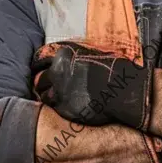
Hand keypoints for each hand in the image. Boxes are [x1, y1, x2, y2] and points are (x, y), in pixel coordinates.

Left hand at [32, 41, 153, 131]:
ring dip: (50, 97)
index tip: (38, 70)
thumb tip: (67, 62)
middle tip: (50, 88)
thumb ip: (74, 58)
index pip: (39, 59)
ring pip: (44, 96)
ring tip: (60, 99)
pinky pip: (54, 109)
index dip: (38, 66)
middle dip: (45, 83)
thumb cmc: (113, 69)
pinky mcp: (64, 108)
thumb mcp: (91, 54)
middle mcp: (57, 71)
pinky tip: (68, 106)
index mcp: (63, 55)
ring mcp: (59, 91)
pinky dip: (59, 108)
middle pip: (40, 79)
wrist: (123, 89)